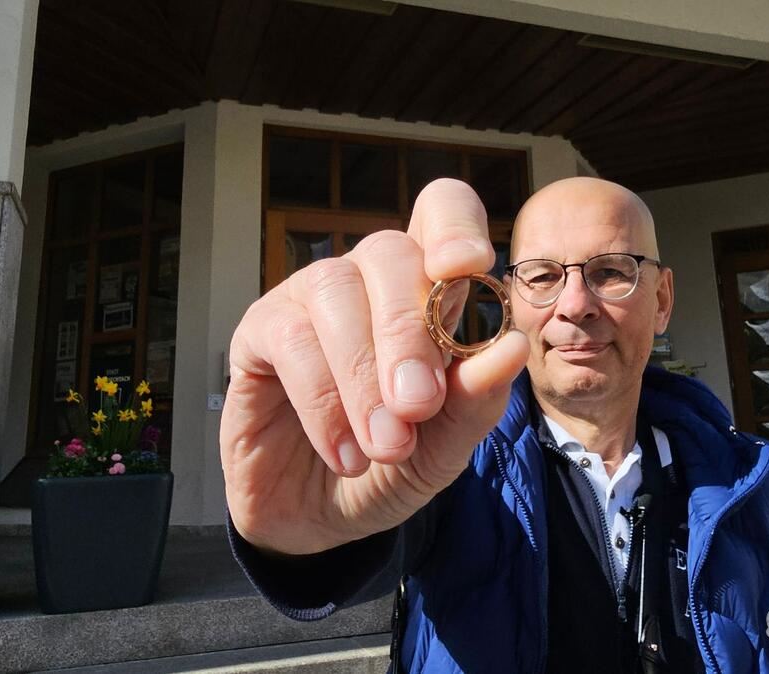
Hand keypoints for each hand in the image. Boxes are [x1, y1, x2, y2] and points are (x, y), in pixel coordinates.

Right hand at [221, 179, 528, 554]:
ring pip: (334, 291)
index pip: (441, 212)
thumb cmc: (390, 467)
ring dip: (363, 374)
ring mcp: (307, 301)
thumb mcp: (445, 447)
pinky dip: (323, 401)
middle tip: (418, 407)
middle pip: (389, 252)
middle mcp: (366, 281)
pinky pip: (289, 338)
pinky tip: (345, 453)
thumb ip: (476, 400)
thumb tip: (510, 347)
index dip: (454, 225)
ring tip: (385, 446)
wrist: (322, 523)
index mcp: (425, 290)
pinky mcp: (258, 333)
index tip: (467, 268)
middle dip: (409, 332)